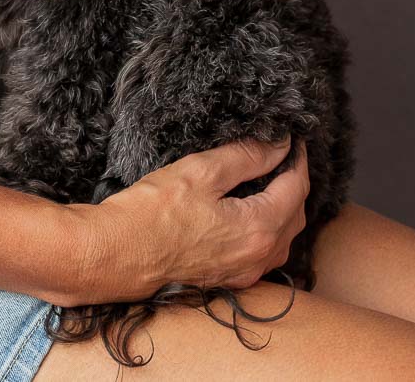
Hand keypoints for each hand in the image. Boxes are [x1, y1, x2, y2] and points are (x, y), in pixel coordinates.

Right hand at [63, 136, 309, 305]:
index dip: (297, 158)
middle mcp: (260, 257)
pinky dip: (269, 228)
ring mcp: (244, 273)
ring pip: (283, 237)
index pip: (295, 187)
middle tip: (284, 153)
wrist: (118, 254)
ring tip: (273, 177)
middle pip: (296, 215)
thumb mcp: (200, 171)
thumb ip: (245, 156)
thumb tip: (278, 144)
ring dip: (285, 207)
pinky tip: (254, 211)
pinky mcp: (228, 278)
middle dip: (295, 182)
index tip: (292, 136)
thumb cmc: (153, 211)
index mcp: (259, 229)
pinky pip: (264, 252)